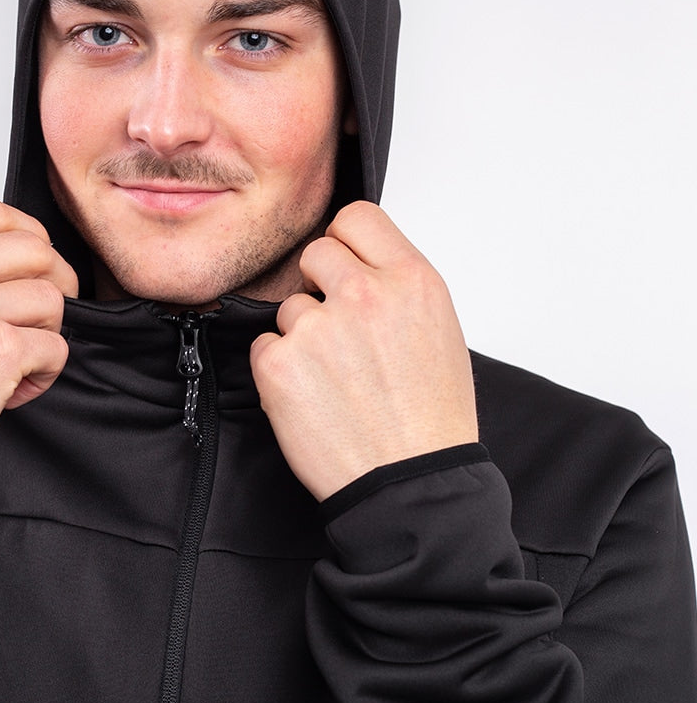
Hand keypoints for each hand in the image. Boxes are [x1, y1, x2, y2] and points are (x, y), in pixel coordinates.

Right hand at [0, 197, 77, 457]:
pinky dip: (45, 372)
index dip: (27, 234)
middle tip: (39, 316)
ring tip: (16, 360)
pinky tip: (13, 389)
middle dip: (52, 282)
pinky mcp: (0, 349)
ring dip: (46, 332)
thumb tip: (9, 255)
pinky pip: (56, 347)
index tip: (33, 264)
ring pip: (52, 298)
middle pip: (35, 248)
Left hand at [250, 201, 476, 500]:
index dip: (347, 243)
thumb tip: (359, 265)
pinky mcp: (280, 365)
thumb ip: (396, 287)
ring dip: (302, 337)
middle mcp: (365, 295)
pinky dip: (280, 371)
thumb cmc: (431, 419)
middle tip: (338, 331)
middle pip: (316, 253)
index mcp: (412, 281)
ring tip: (336, 380)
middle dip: (320, 286)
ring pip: (289, 307)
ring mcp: (318, 328)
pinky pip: (264, 346)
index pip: (357, 217)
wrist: (411, 485)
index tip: (346, 266)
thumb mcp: (438, 330)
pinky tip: (313, 398)